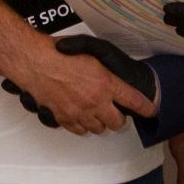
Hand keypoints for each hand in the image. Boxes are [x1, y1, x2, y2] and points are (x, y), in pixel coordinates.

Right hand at [0, 34, 156, 132]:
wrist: (33, 61)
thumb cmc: (58, 53)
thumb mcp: (91, 52)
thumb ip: (105, 68)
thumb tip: (113, 78)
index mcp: (106, 82)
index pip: (134, 100)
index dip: (145, 108)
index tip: (150, 111)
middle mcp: (96, 101)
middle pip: (117, 122)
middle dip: (118, 118)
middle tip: (114, 110)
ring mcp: (80, 112)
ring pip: (99, 129)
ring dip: (99, 122)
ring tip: (94, 112)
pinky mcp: (65, 118)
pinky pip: (80, 130)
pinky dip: (82, 125)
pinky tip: (79, 115)